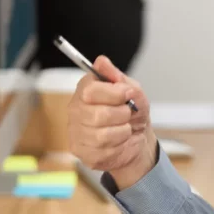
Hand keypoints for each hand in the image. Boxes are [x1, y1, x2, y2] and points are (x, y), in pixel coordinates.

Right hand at [68, 56, 156, 188]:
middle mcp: (76, 110)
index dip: (114, 93)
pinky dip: (120, 145)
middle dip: (121, 115)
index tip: (128, 94)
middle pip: (97, 114)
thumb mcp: (132, 91)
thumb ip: (118, 77)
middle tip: (127, 114)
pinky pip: (104, 150)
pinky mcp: (81, 152)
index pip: (90, 90)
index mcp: (85, 90)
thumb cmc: (132, 113)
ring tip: (124, 128)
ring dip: (122, 131)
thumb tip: (102, 62)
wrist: (138, 138)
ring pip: (102, 134)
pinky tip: (119, 142)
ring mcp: (76, 132)